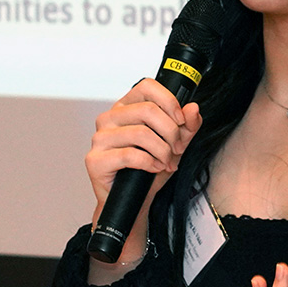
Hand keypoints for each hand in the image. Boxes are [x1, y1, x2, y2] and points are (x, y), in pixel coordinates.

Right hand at [85, 78, 202, 263]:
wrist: (137, 199)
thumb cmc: (152, 167)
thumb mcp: (177, 143)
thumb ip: (188, 125)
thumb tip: (193, 108)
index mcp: (127, 106)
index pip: (147, 86)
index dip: (169, 101)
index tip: (181, 120)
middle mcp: (109, 118)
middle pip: (148, 110)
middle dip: (171, 132)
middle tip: (177, 148)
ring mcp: (99, 138)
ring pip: (141, 133)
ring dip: (162, 150)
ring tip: (167, 161)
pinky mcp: (95, 160)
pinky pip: (130, 155)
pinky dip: (150, 162)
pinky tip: (155, 167)